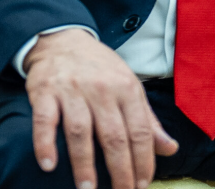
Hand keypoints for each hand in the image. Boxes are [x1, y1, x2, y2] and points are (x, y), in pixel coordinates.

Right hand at [24, 29, 178, 188]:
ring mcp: (72, 91)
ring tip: (87, 188)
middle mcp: (102, 90)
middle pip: (114, 136)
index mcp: (128, 89)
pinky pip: (45, 121)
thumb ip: (148, 121)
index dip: (143, 160)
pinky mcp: (45, 92)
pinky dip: (45, 143)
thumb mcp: (131, 88)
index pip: (140, 131)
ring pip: (80, 131)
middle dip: (119, 169)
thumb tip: (170, 149)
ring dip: (83, 163)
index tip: (142, 184)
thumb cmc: (101, 70)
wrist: (64, 41)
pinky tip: (48, 165)